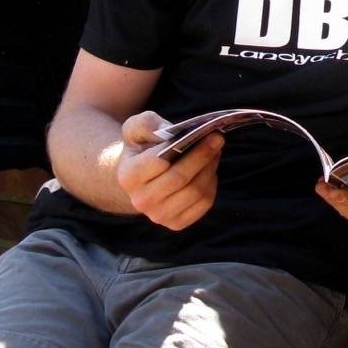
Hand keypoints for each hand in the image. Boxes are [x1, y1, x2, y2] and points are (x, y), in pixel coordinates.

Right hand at [115, 110, 223, 230]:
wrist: (141, 178)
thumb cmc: (143, 149)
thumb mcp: (136, 130)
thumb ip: (146, 124)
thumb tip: (166, 129)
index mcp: (128, 177)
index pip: (159, 162)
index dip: (184, 146)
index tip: (206, 131)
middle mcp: (141, 201)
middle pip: (180, 178)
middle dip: (203, 156)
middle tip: (218, 138)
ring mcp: (158, 215)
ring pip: (195, 191)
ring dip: (210, 169)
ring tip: (215, 152)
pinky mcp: (176, 223)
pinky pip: (204, 203)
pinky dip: (212, 184)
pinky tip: (209, 171)